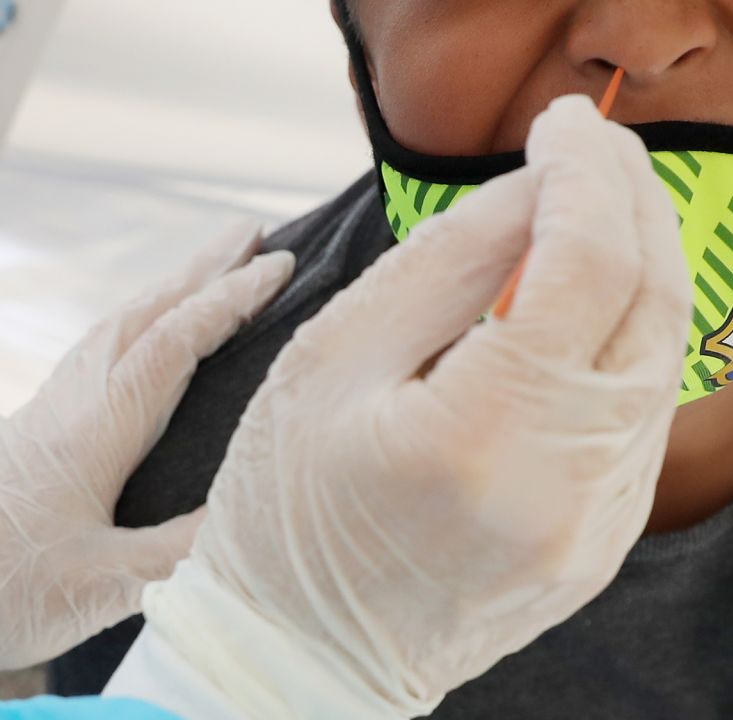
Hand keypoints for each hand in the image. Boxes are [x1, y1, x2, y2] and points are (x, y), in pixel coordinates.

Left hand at [0, 228, 293, 670]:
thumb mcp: (103, 585)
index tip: (279, 265)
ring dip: (172, 288)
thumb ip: (182, 549)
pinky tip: (151, 333)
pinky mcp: (42, 426)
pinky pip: (103, 348)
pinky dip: (143, 320)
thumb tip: (257, 511)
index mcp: (96, 429)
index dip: (229, 300)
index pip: (173, 343)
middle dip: (203, 268)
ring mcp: (53, 409)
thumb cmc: (5, 590)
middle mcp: (73, 402)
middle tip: (253, 231)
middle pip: (144, 313)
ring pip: (119, 325)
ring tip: (212, 266)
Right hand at [142, 96, 691, 717]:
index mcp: (482, 437)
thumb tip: (537, 188)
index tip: (561, 124)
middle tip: (595, 149)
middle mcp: (567, 488)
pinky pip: (647, 416)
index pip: (585, 266)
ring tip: (596, 208)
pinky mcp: (608, 542)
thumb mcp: (333, 358)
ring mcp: (600, 525)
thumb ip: (447, 261)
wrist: (305, 663)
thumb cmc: (288, 512)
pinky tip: (595, 302)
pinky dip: (632, 339)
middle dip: (634, 204)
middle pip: (651, 305)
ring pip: (664, 359)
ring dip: (643, 266)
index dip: (586, 174)